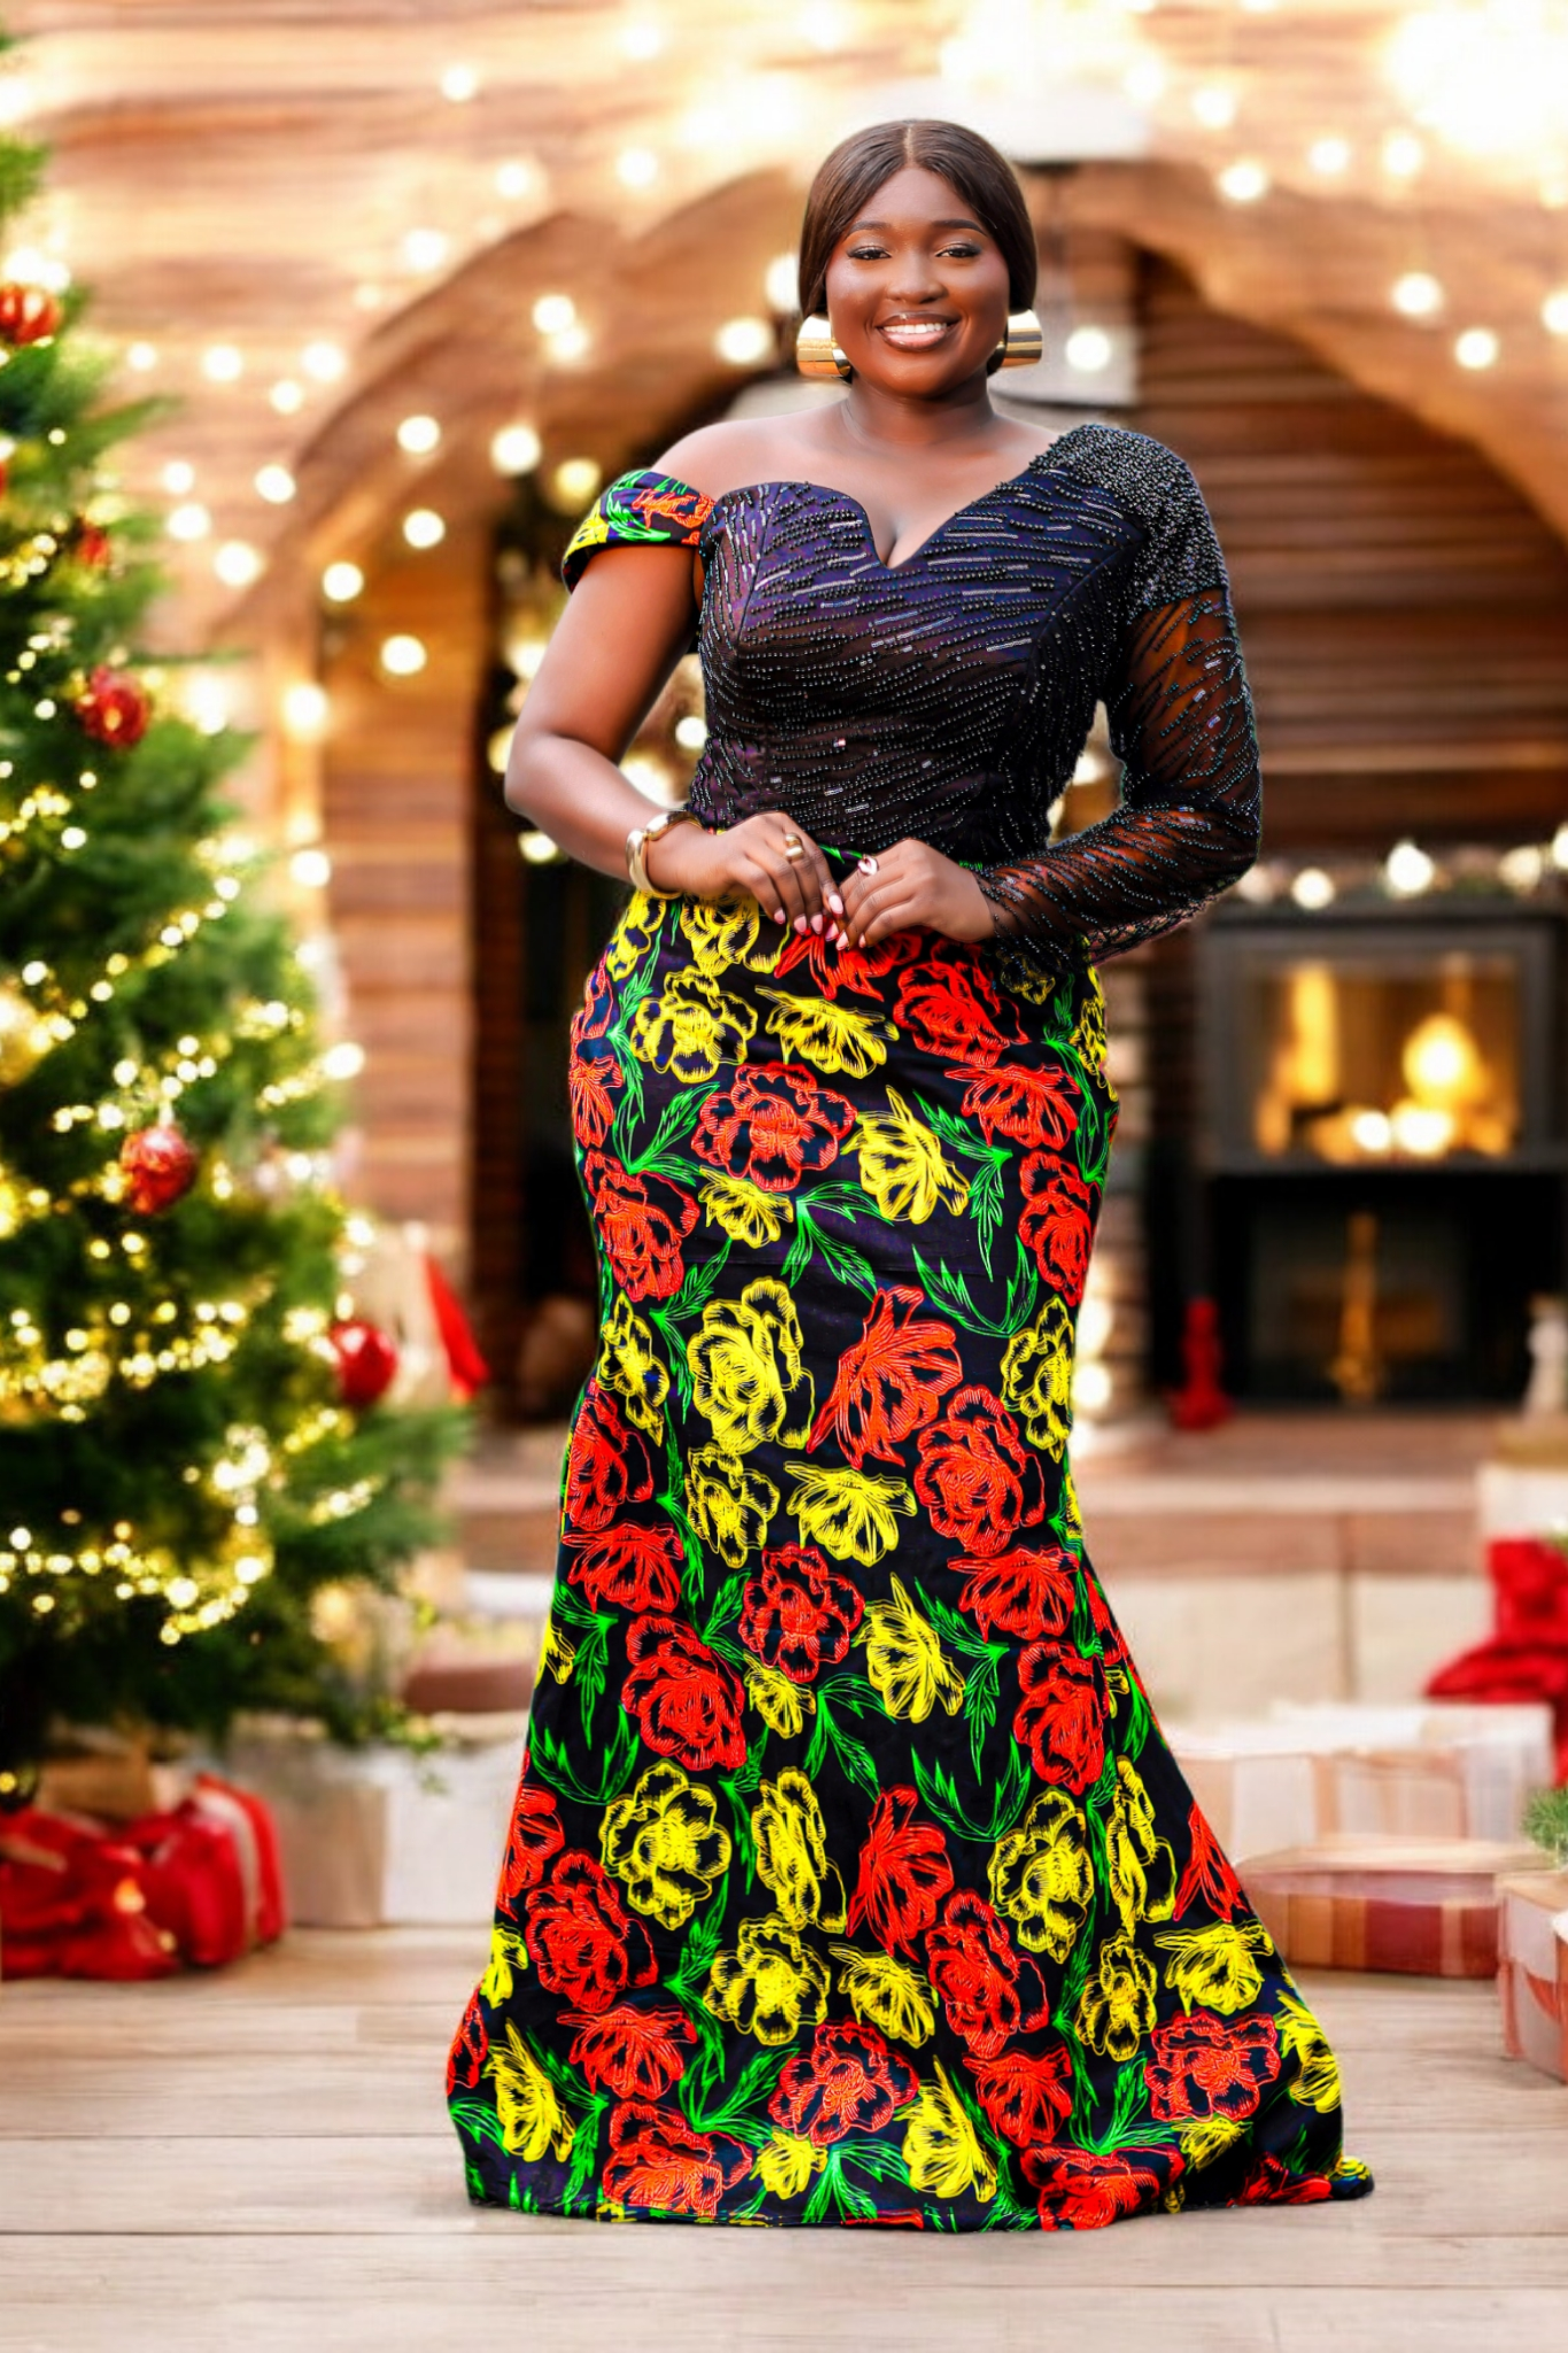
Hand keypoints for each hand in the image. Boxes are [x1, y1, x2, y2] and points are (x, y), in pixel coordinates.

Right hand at [644, 811, 844, 939]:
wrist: (690, 861)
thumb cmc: (735, 868)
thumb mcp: (768, 867)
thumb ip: (794, 878)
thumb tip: (824, 908)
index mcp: (781, 824)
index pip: (814, 855)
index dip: (827, 884)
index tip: (836, 911)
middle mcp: (766, 826)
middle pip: (802, 864)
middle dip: (813, 898)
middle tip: (815, 925)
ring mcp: (748, 839)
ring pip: (785, 873)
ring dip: (795, 903)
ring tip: (798, 926)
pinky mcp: (731, 857)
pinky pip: (761, 881)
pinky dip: (773, 902)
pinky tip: (778, 918)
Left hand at [838, 838, 994, 948]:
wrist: (990, 904)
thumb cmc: (951, 896)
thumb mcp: (918, 877)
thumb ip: (890, 882)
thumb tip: (848, 903)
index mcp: (906, 849)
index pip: (862, 871)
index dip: (842, 896)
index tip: (832, 917)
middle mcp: (912, 859)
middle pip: (863, 887)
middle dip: (844, 914)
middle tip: (835, 935)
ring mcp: (921, 879)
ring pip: (873, 904)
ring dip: (855, 927)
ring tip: (848, 942)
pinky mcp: (928, 902)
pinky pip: (888, 920)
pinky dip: (873, 933)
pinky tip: (868, 942)